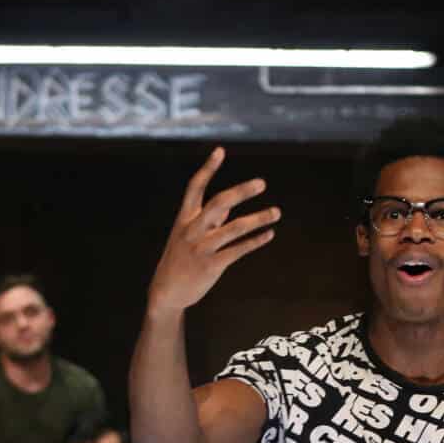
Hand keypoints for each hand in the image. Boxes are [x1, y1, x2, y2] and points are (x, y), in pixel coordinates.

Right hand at [147, 147, 278, 314]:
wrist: (166, 291)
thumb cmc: (180, 259)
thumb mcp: (188, 236)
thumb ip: (209, 220)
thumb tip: (230, 206)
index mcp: (185, 218)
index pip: (195, 187)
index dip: (207, 168)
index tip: (220, 150)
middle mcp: (192, 230)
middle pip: (219, 203)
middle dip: (241, 192)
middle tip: (262, 183)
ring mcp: (202, 248)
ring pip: (234, 228)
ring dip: (258, 219)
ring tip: (276, 212)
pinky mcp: (211, 266)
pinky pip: (238, 250)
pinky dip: (255, 241)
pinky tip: (269, 234)